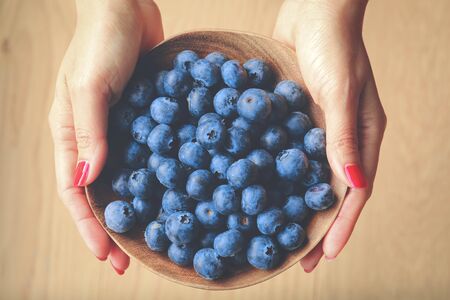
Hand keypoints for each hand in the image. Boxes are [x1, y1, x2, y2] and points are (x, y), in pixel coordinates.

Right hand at [48, 0, 162, 274]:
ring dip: (138, 208)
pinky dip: (159, 177)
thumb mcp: (90, 87)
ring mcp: (121, 130)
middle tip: (128, 263)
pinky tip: (176, 192)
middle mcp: (94, 138)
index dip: (89, 227)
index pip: (75, 192)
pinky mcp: (146, 118)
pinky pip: (150, 154)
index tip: (107, 256)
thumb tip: (89, 182)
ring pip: (126, 179)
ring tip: (154, 236)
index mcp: (70, 134)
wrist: (126, 6)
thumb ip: (89, 133)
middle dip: (112, 229)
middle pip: (100, 193)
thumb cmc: (100, 41)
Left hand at [274, 0, 386, 270]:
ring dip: (295, 206)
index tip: (326, 256)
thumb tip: (353, 187)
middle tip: (300, 259)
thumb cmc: (333, 45)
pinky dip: (277, 175)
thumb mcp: (341, 92)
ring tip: (279, 232)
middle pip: (330, 193)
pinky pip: (288, 154)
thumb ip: (344, 138)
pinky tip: (261, 190)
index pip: (355, 192)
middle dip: (317, 227)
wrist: (314, 10)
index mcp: (362, 136)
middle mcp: (341, 139)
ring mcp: (317, 130)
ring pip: (307, 179)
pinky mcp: (295, 119)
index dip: (341, 226)